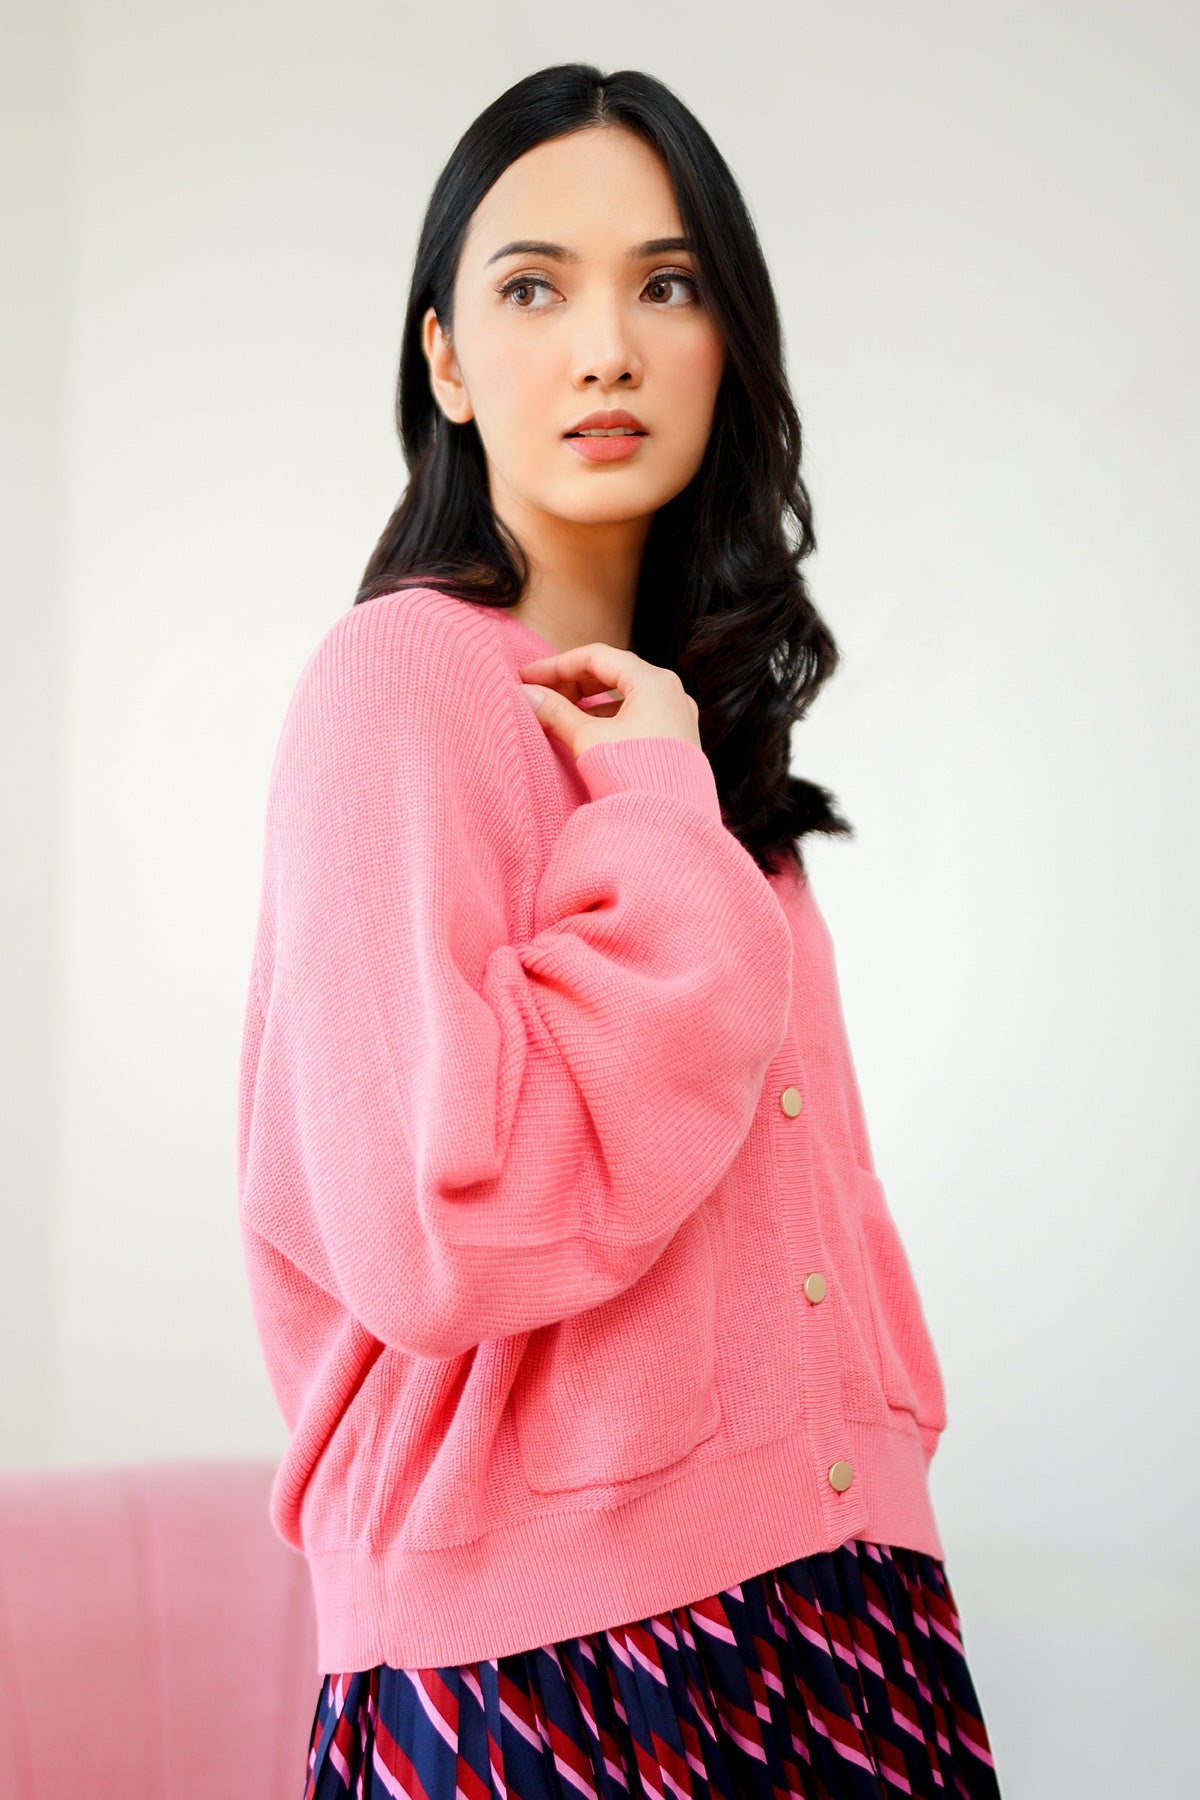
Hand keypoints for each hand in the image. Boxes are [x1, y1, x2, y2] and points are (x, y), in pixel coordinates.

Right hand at [518, 641, 702, 758]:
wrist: (669, 824)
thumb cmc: (633, 775)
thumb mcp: (588, 738)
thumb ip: (555, 712)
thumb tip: (527, 695)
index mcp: (654, 681)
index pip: (597, 657)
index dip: (556, 665)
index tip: (527, 677)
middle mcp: (671, 693)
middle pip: (612, 672)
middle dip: (572, 682)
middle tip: (540, 694)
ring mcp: (677, 717)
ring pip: (625, 695)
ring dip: (588, 701)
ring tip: (558, 713)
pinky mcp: (676, 740)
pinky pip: (637, 715)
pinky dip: (608, 717)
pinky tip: (587, 731)